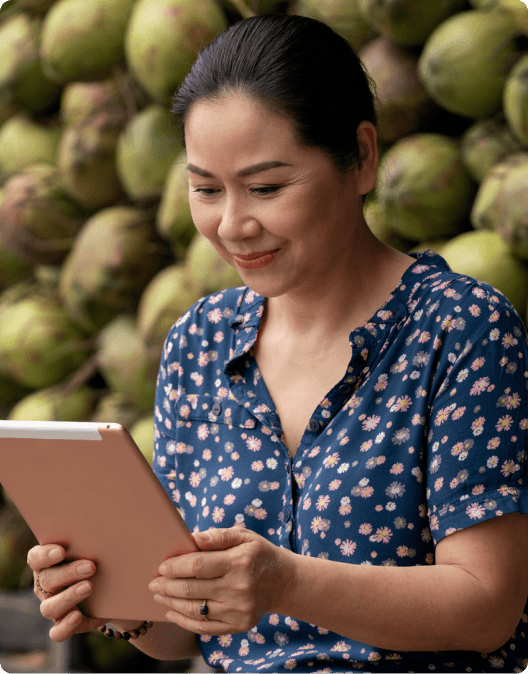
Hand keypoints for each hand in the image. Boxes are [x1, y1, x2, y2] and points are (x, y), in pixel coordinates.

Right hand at [27, 544, 105, 641]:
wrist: (113, 587)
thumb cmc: (99, 558)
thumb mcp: (96, 547)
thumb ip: (91, 540)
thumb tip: (105, 530)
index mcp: (46, 562)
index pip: (35, 558)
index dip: (45, 555)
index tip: (61, 551)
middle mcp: (45, 586)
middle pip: (46, 580)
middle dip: (68, 573)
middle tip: (91, 566)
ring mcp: (52, 606)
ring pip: (49, 607)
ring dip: (69, 597)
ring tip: (89, 587)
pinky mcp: (63, 625)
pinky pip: (57, 632)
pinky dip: (66, 626)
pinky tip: (78, 616)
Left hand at [148, 527, 295, 635]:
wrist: (282, 581)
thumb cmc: (257, 554)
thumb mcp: (243, 536)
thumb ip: (217, 536)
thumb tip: (191, 538)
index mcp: (239, 562)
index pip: (197, 565)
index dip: (175, 566)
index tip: (161, 566)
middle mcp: (240, 588)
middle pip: (192, 588)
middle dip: (167, 585)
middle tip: (153, 582)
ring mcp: (239, 610)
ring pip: (194, 609)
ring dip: (171, 602)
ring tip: (159, 595)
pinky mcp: (239, 626)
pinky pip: (204, 627)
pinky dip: (184, 621)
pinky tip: (172, 612)